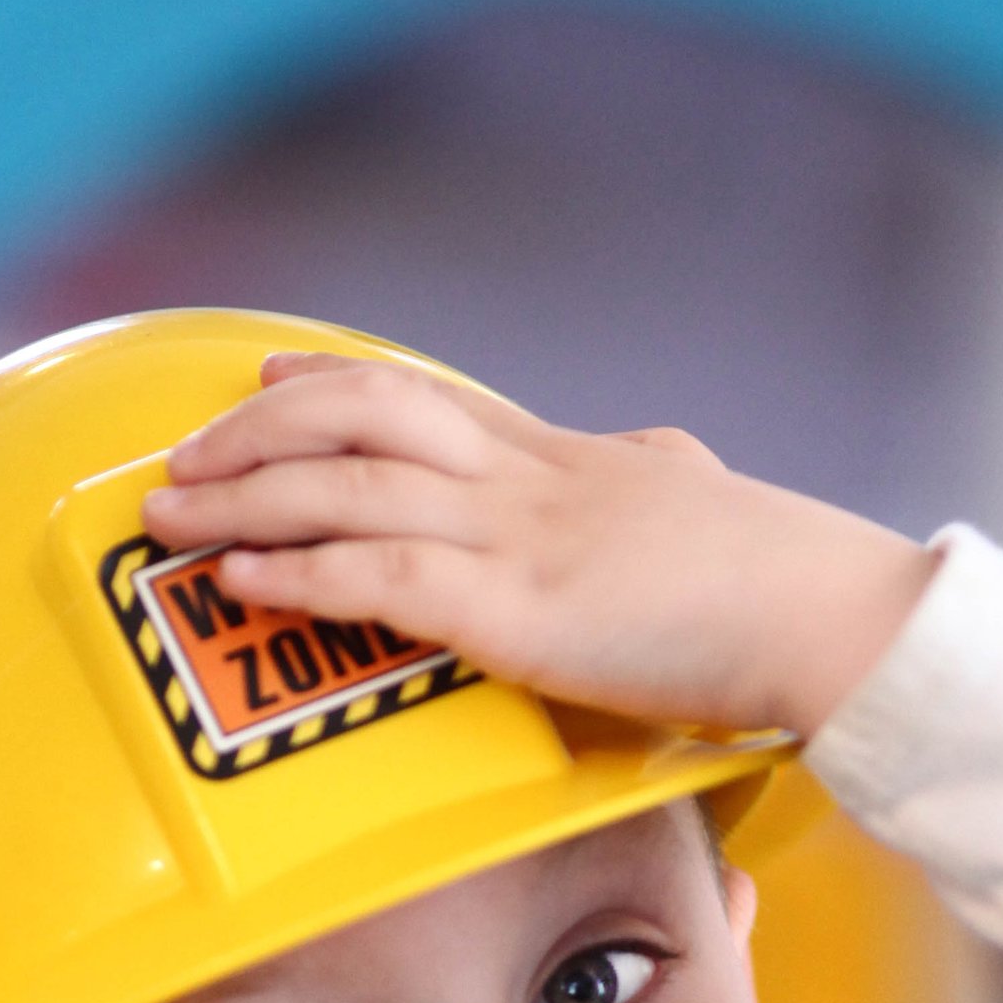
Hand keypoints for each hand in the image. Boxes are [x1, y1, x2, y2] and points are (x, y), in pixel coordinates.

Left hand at [143, 353, 934, 742]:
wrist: (832, 616)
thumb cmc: (785, 589)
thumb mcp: (703, 509)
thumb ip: (659, 481)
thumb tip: (663, 460)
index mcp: (571, 461)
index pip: (428, 399)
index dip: (332, 387)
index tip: (265, 385)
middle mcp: (531, 480)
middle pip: (364, 416)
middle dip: (257, 436)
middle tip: (182, 460)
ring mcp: (522, 538)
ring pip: (350, 485)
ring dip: (245, 501)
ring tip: (170, 519)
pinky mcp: (522, 611)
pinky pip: (382, 577)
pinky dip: (301, 573)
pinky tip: (242, 578)